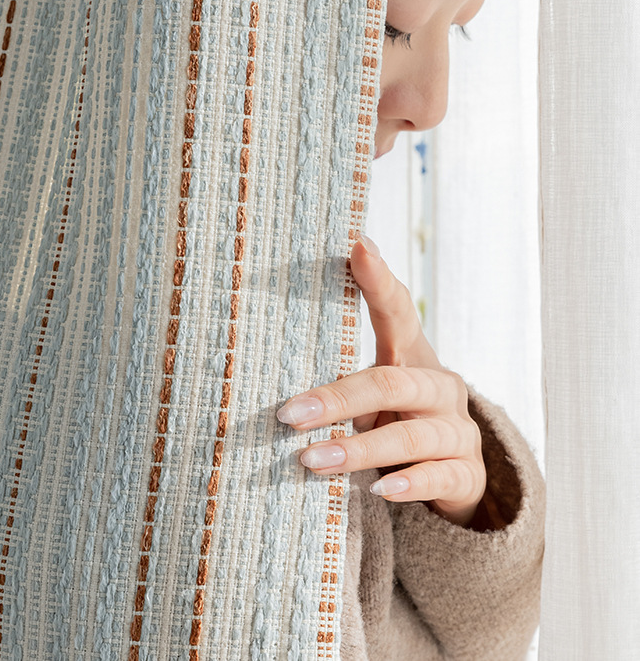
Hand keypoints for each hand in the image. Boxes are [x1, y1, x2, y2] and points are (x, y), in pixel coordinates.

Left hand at [276, 234, 485, 527]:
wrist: (452, 474)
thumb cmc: (394, 417)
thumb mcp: (373, 386)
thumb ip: (341, 360)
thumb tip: (271, 333)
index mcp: (413, 354)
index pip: (398, 311)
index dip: (380, 280)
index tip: (356, 246)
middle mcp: (440, 386)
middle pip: (391, 382)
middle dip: (337, 399)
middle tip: (286, 414)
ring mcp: (457, 431)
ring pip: (411, 436)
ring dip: (359, 448)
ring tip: (311, 460)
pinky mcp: (465, 475)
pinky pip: (439, 478)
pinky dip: (408, 484)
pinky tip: (377, 491)